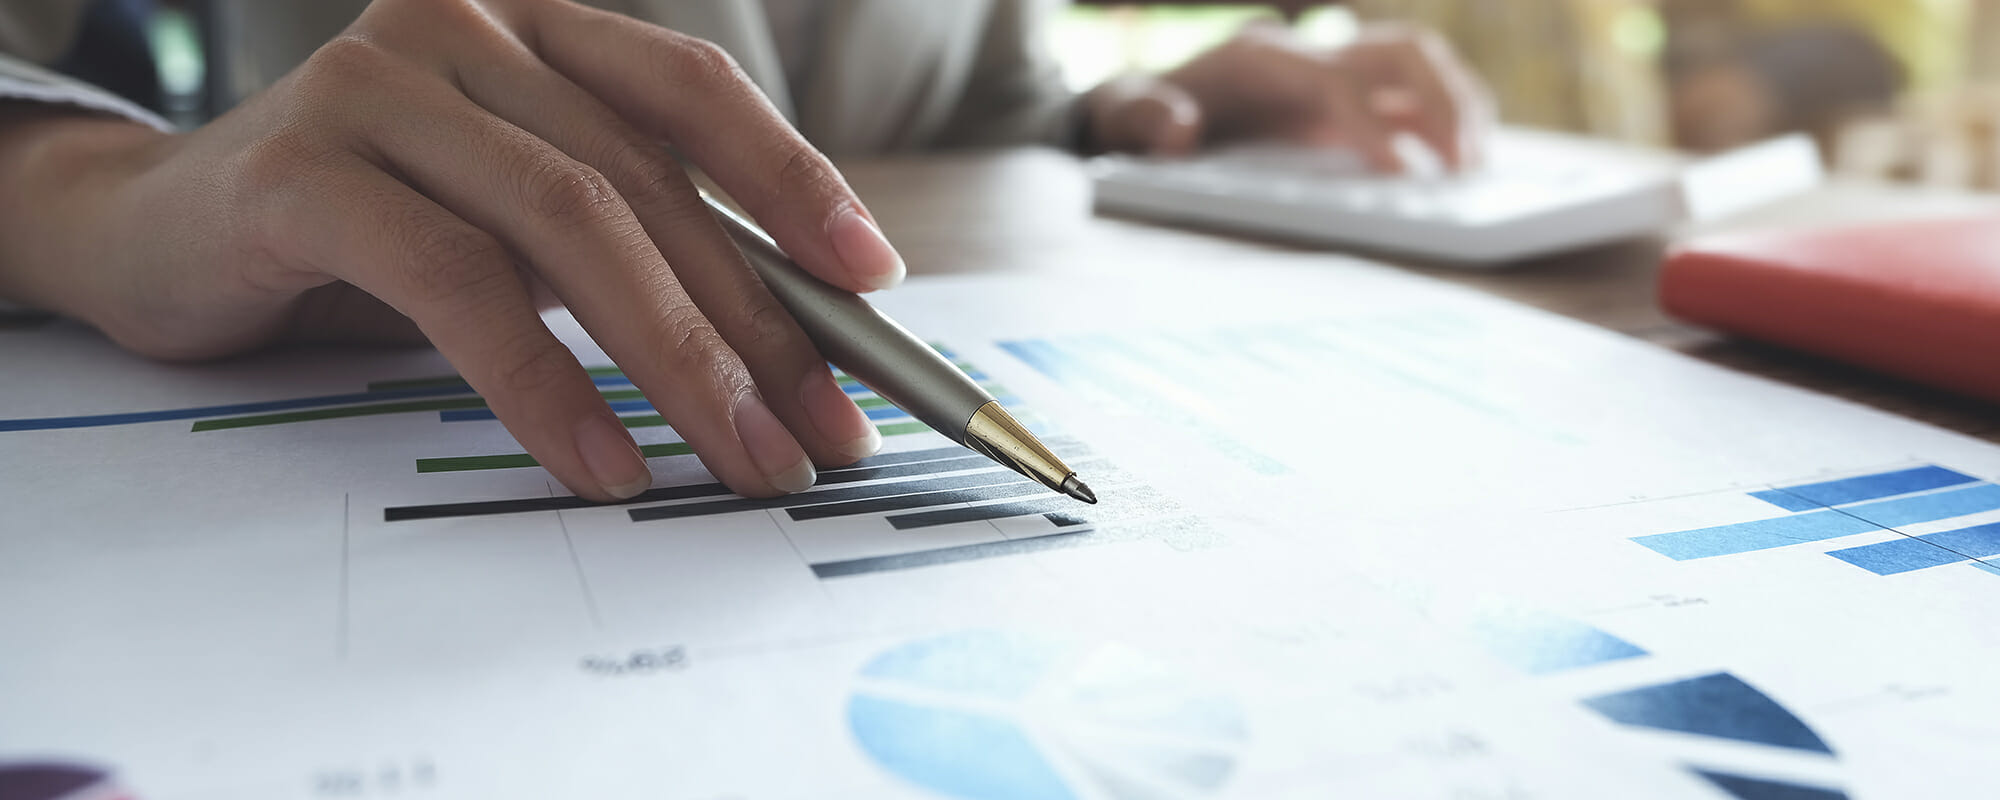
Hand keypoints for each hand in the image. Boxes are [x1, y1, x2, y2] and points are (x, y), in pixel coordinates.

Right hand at [0, 0, 902, 500]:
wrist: (148, 228)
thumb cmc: (363, 226)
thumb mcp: (512, 214)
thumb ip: (626, 237)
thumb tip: (788, 344)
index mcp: (532, 26)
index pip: (689, 92)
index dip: (793, 180)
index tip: (875, 282)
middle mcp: (462, 28)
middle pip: (645, 180)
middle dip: (754, 320)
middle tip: (822, 430)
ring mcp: (377, 86)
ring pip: (570, 225)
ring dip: (677, 359)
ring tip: (743, 456)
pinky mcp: (304, 171)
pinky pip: (460, 285)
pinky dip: (545, 382)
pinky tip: (603, 457)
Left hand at [1084, 23, 1491, 171]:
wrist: (1143, 102)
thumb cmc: (1136, 116)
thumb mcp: (1120, 118)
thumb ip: (1144, 121)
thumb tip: (1181, 131)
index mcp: (1259, 60)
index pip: (1334, 82)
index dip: (1370, 122)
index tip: (1400, 173)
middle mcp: (1307, 52)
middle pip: (1398, 52)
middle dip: (1440, 103)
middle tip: (1466, 169)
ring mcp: (1334, 67)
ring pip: (1419, 61)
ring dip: (1458, 105)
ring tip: (1477, 168)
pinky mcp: (1349, 91)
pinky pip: (1416, 86)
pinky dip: (1450, 112)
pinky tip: (1465, 158)